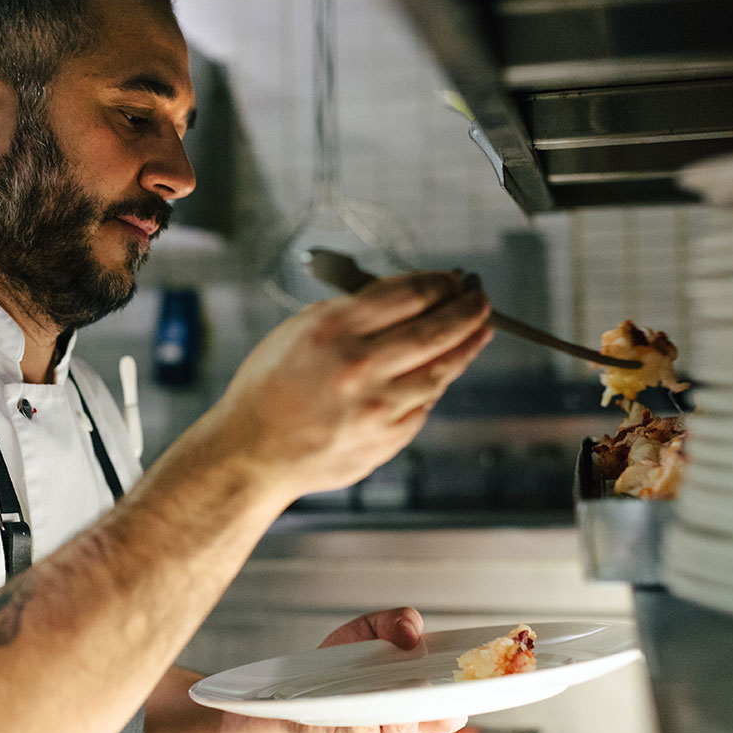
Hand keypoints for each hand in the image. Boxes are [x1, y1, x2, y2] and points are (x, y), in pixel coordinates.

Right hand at [205, 272, 489, 502]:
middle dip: (467, 310)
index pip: (409, 294)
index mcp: (332, 331)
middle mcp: (357, 367)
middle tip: (480, 300)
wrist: (251, 453)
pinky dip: (436, 385)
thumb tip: (406, 298)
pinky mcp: (385, 440)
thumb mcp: (296, 332)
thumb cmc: (268, 388)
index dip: (440, 283)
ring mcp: (376, 408)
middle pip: (436, 330)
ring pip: (441, 370)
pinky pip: (424, 405)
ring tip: (481, 331)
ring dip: (467, 346)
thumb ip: (349, 314)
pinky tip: (442, 372)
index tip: (452, 279)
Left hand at [279, 607, 466, 732]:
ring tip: (390, 691)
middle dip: (436, 704)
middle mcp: (408, 723)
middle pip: (438, 721)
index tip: (473, 680)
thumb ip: (397, 621)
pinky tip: (356, 702)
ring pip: (400, 731)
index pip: (456, 704)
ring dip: (396, 710)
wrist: (304, 683)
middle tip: (429, 684)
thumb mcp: (372, 628)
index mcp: (422, 696)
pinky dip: (361, 717)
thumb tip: (411, 634)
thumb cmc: (346, 660)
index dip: (469, 694)